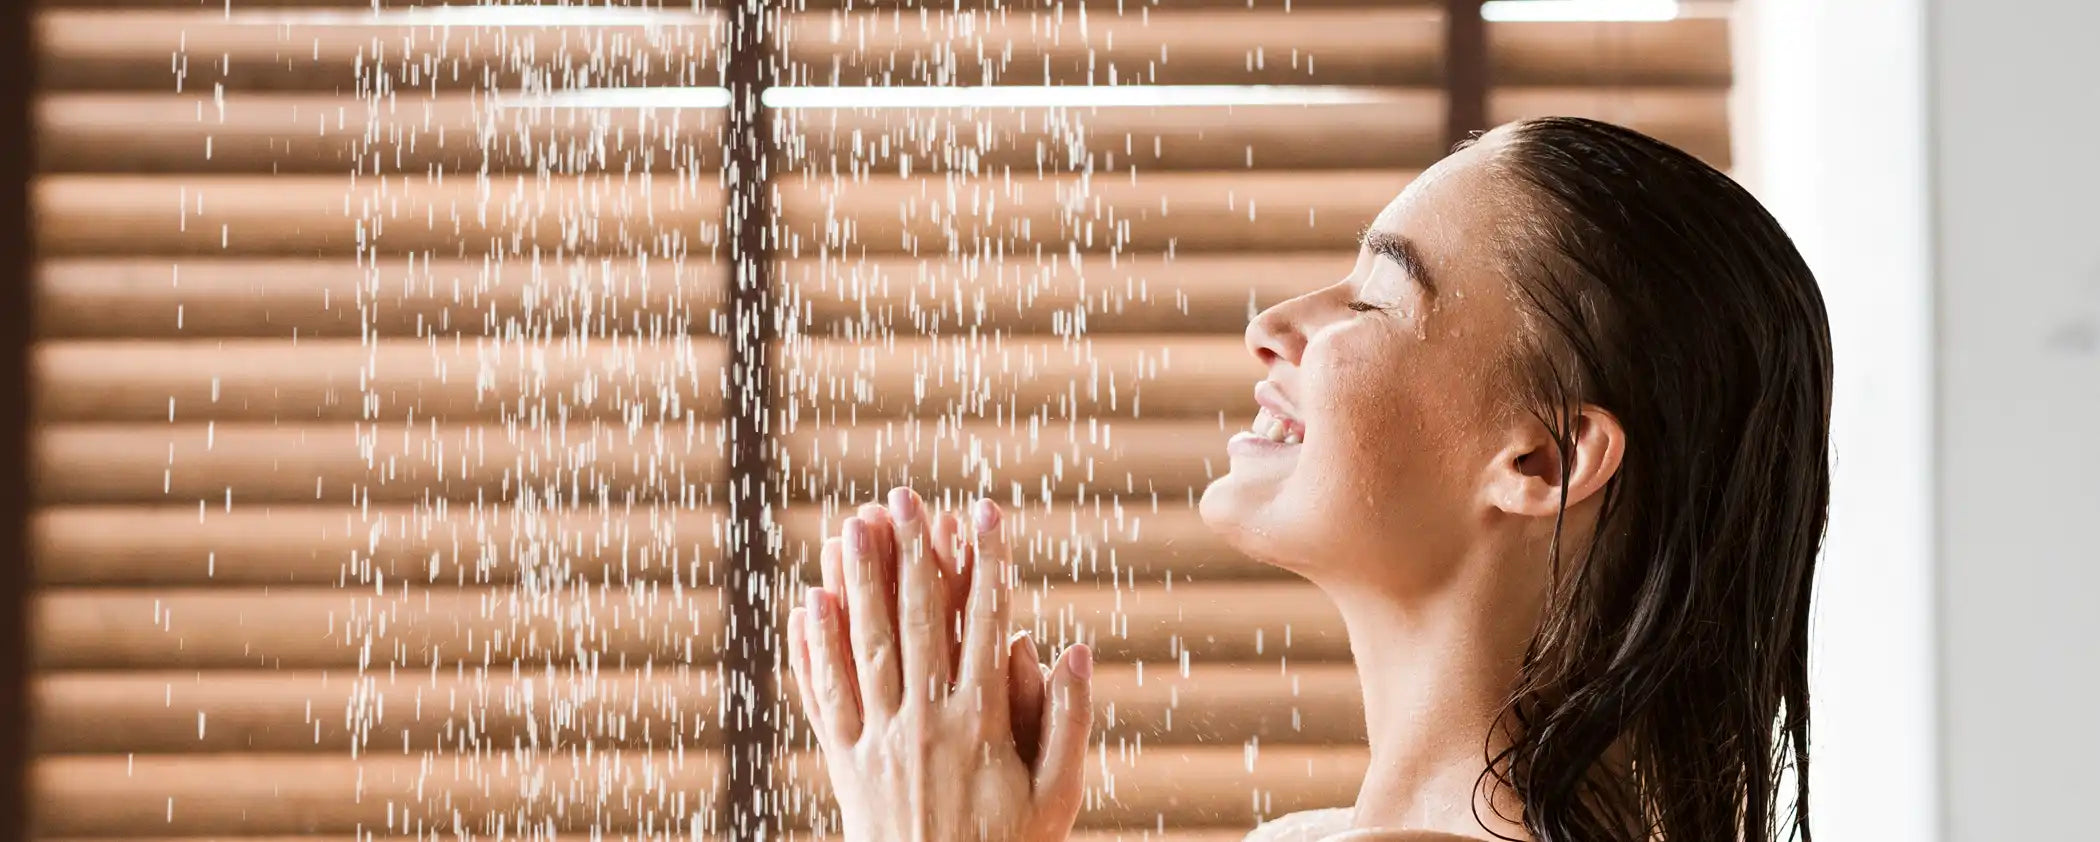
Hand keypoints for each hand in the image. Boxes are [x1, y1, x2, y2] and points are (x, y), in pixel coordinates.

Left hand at [788, 488, 1094, 841]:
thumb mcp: (1058, 795)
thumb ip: (1068, 721)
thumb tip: (1073, 648)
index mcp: (982, 724)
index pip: (987, 623)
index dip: (988, 562)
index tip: (986, 510)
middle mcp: (926, 723)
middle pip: (918, 621)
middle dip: (912, 553)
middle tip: (903, 496)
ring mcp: (880, 741)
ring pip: (865, 646)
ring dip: (857, 581)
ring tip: (852, 525)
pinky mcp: (846, 762)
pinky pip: (826, 695)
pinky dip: (814, 646)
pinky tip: (809, 601)